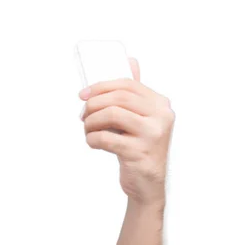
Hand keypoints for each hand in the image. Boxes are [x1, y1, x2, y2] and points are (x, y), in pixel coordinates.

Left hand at [79, 58, 174, 206]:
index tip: (83, 95)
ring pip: (110, 114)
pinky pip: (105, 138)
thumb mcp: (140, 118)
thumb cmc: (139, 147)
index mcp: (160, 104)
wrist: (147, 184)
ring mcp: (152, 135)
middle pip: (118, 98)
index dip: (101, 86)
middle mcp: (161, 117)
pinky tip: (92, 143)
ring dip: (90, 122)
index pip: (128, 84)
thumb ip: (135, 93)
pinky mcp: (139, 153)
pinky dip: (92, 139)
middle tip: (83, 116)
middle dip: (93, 105)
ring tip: (88, 130)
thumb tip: (130, 61)